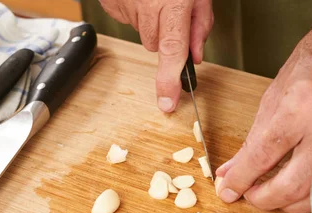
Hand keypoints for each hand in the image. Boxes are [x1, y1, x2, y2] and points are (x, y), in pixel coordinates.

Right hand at [99, 0, 213, 111]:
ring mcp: (125, 6)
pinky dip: (135, 12)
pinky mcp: (111, 4)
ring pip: (143, 34)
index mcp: (172, 4)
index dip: (169, 81)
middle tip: (173, 11)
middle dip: (167, 36)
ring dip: (151, 22)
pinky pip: (127, 20)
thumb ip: (200, 24)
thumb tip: (195, 56)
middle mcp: (146, 7)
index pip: (172, 52)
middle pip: (157, 45)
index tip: (167, 103)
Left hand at [215, 2, 311, 212]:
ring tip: (275, 197)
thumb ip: (252, 140)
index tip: (227, 191)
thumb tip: (231, 171)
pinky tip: (304, 190)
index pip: (263, 157)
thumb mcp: (273, 96)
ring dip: (293, 204)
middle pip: (292, 185)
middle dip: (264, 199)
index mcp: (299, 108)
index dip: (241, 180)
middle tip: (250, 196)